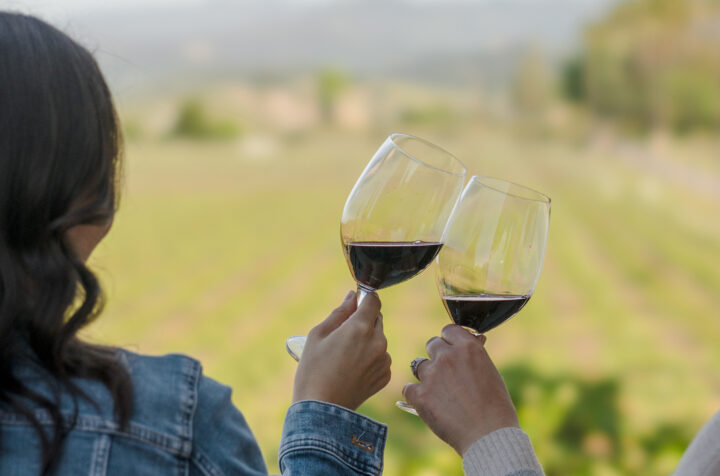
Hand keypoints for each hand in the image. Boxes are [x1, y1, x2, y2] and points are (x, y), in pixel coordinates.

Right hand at [293, 291, 391, 410]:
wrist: (321, 410)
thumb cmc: (314, 370)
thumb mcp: (318, 334)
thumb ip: (339, 312)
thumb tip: (353, 297)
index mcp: (360, 327)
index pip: (373, 300)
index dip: (364, 299)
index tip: (354, 304)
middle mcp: (378, 341)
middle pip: (377, 319)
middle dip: (363, 321)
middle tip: (342, 335)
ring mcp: (384, 360)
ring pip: (379, 339)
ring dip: (367, 340)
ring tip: (345, 356)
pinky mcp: (385, 375)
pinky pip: (380, 357)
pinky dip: (370, 358)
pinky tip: (352, 369)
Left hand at [403, 324, 518, 455]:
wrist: (489, 436)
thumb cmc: (496, 407)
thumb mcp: (491, 372)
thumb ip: (475, 356)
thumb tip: (472, 340)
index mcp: (468, 347)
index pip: (448, 330)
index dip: (450, 340)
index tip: (452, 350)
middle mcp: (447, 356)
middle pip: (431, 344)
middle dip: (437, 356)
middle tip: (445, 373)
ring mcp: (432, 375)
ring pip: (418, 365)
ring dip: (426, 376)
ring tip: (440, 393)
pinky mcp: (420, 395)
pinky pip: (409, 388)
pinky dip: (416, 396)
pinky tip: (428, 404)